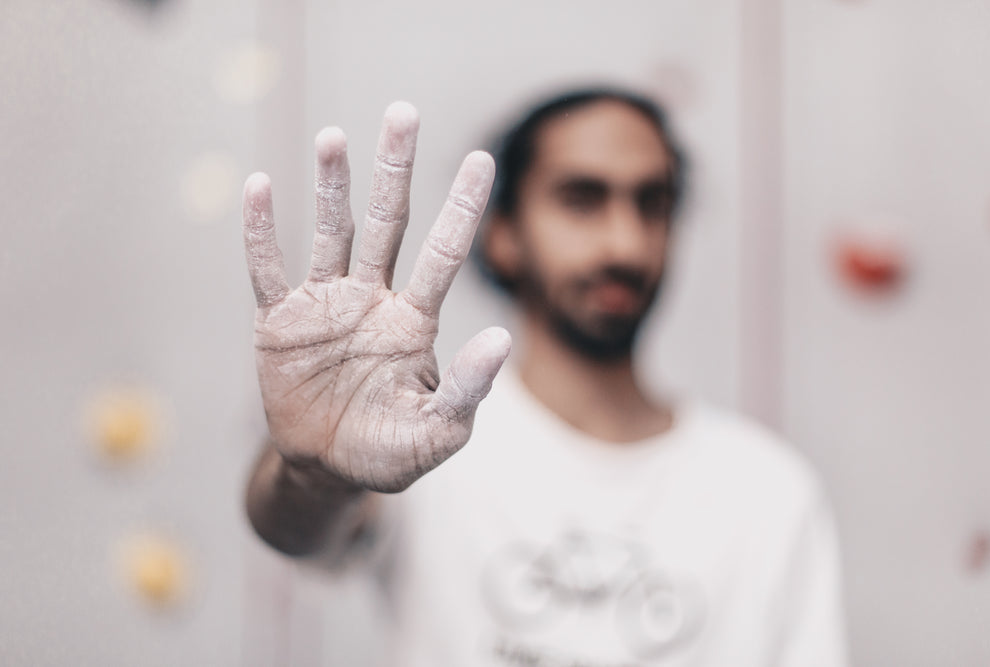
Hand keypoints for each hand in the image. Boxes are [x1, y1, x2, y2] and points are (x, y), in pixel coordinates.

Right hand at [242, 102, 510, 492]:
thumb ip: (468, 388)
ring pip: (330, 233)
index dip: (461, 208)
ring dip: (331, 187)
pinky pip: (268, 270)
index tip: (482, 159)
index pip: (443, 254)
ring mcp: (326, 305)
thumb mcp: (437, 430)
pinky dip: (262, 232)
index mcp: (415, 321)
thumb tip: (500, 339)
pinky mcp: (281, 322)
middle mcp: (373, 299)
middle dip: (394, 169)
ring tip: (335, 137)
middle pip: (386, 222)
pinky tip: (261, 187)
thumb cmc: (389, 451)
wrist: (327, 469)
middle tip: (403, 113)